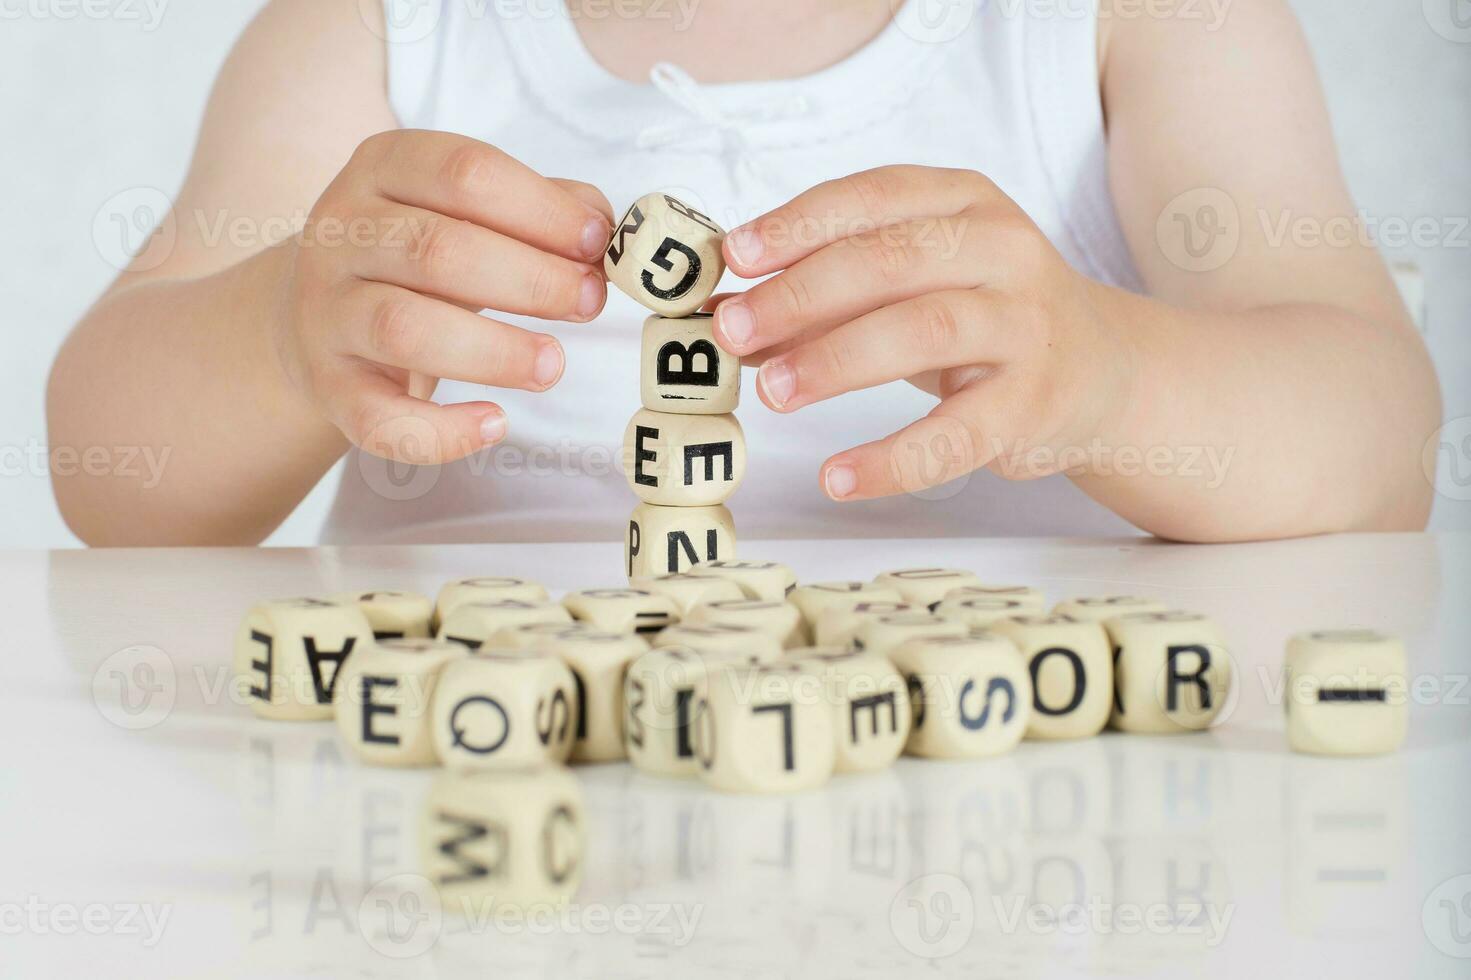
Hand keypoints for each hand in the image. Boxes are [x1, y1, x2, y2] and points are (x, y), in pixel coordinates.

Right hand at [275, 130, 612, 463]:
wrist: (323, 312)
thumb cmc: (420, 257)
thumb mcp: (468, 213)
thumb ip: (537, 210)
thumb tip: (603, 227)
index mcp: (384, 167)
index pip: (464, 173)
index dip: (541, 210)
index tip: (596, 244)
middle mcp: (342, 233)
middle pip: (438, 251)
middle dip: (531, 280)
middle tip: (589, 304)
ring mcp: (326, 311)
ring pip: (404, 329)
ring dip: (494, 351)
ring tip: (554, 364)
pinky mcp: (328, 385)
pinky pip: (378, 417)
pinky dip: (440, 431)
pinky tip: (495, 423)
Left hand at [711, 165, 1136, 500]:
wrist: (1102, 370)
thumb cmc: (982, 317)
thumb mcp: (910, 286)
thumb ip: (823, 296)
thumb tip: (726, 315)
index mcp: (963, 201)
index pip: (872, 197)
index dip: (798, 223)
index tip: (735, 256)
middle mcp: (1002, 249)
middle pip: (891, 259)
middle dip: (801, 294)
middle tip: (733, 329)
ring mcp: (1024, 325)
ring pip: (924, 329)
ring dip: (836, 360)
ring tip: (773, 392)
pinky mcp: (1033, 403)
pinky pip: (955, 435)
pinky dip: (891, 459)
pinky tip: (837, 476)